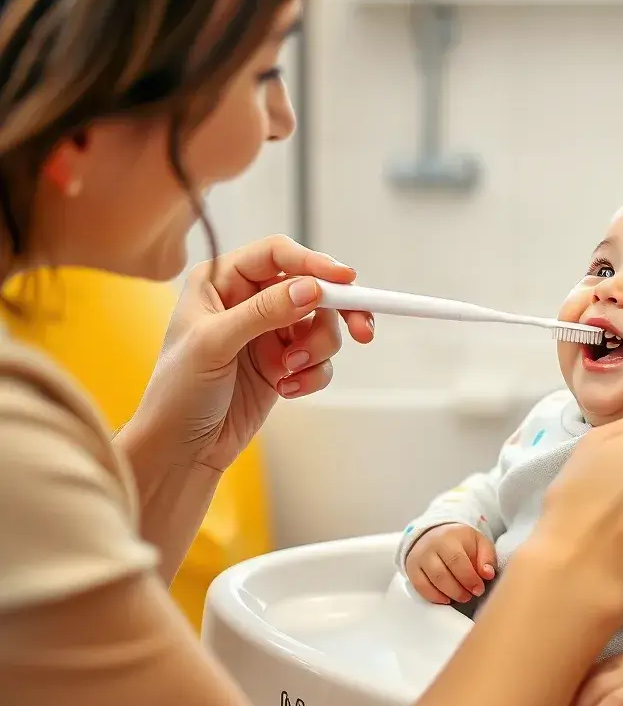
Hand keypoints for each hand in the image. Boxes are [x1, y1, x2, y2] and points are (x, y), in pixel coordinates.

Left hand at [131, 235, 373, 472]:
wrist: (179, 451)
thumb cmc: (176, 393)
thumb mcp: (214, 344)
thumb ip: (263, 311)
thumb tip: (311, 289)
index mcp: (221, 281)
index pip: (276, 254)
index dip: (313, 262)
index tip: (345, 280)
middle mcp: (247, 300)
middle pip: (311, 286)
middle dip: (337, 310)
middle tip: (363, 329)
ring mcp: (268, 332)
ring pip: (321, 323)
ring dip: (318, 348)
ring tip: (291, 370)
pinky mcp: (283, 363)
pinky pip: (319, 358)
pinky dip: (312, 374)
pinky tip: (286, 390)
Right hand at [406, 524, 496, 604]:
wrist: (435, 534)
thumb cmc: (461, 541)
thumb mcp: (479, 542)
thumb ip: (487, 557)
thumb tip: (488, 574)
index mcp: (449, 537)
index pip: (457, 560)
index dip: (469, 578)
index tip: (479, 589)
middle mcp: (431, 546)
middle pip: (442, 574)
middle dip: (459, 590)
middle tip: (470, 595)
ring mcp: (419, 558)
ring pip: (431, 582)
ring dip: (449, 594)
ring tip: (462, 597)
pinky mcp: (412, 569)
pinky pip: (420, 587)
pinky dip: (435, 597)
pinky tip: (447, 599)